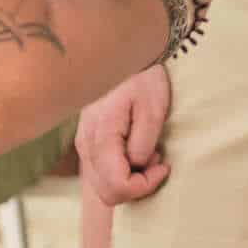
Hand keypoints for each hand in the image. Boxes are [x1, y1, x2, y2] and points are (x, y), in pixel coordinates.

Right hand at [75, 64, 173, 205]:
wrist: (124, 54)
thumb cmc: (142, 79)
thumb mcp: (153, 109)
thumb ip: (143, 144)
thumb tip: (137, 167)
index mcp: (101, 137)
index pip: (117, 187)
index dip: (144, 185)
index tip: (163, 164)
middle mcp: (86, 145)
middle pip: (107, 193)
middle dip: (137, 186)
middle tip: (157, 159)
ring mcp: (84, 144)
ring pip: (103, 185)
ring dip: (130, 178)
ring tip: (149, 151)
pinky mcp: (88, 141)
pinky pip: (102, 171)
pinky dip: (122, 170)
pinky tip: (137, 149)